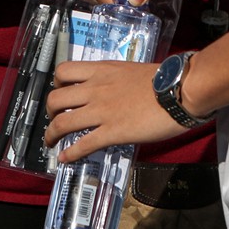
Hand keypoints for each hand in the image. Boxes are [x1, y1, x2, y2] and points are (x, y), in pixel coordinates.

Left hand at [45, 60, 186, 162]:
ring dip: (51, 135)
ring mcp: (102, 111)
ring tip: (52, 142)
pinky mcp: (112, 131)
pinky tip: (66, 158)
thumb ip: (116, 78)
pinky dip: (70, 153)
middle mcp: (96, 89)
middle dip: (49, 111)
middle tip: (55, 118)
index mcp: (102, 71)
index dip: (57, 83)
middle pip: (55, 98)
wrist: (179, 90)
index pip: (64, 71)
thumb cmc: (164, 78)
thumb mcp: (132, 70)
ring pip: (62, 122)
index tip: (61, 91)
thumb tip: (113, 88)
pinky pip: (82, 144)